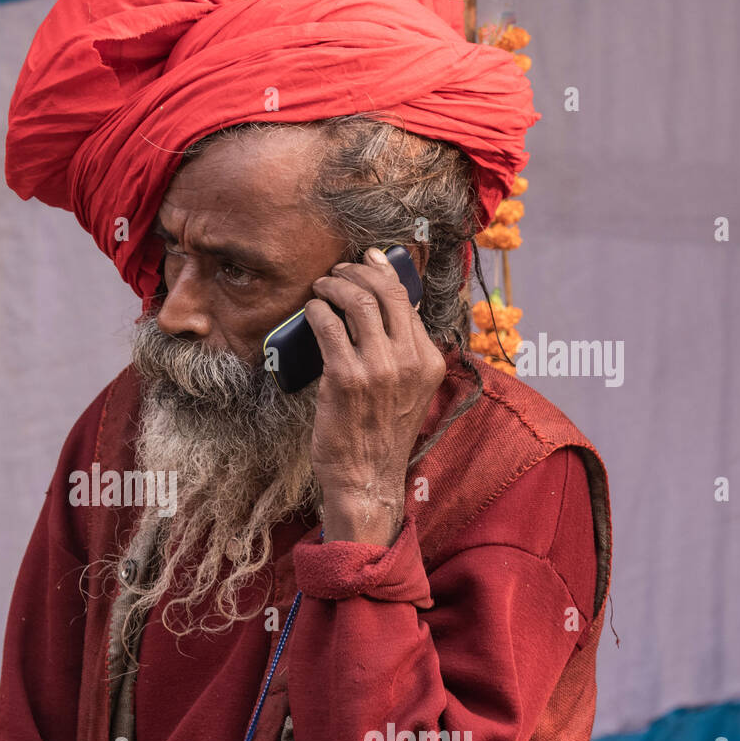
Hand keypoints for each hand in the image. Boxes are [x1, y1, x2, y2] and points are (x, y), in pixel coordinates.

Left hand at [302, 247, 445, 545]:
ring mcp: (379, 368)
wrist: (366, 479)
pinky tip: (310, 311)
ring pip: (357, 301)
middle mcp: (409, 360)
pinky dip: (316, 310)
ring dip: (333, 285)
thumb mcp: (407, 392)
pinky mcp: (345, 377)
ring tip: (321, 286)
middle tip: (336, 272)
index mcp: (429, 361)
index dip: (384, 273)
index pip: (407, 301)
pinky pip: (328, 325)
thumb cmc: (379, 436)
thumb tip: (387, 311)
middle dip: (356, 272)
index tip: (366, 261)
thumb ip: (403, 355)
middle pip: (384, 292)